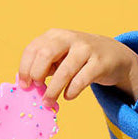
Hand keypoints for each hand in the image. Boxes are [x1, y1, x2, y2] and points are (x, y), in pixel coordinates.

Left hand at [17, 29, 137, 104]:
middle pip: (45, 54)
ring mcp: (86, 49)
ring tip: (48, 102)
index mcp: (55, 35)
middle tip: (36, 89)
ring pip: (64, 71)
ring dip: (53, 90)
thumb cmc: (78, 59)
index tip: (24, 85)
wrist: (113, 55)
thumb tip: (25, 84)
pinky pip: (81, 80)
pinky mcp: (99, 63)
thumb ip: (44, 66)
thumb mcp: (60, 57)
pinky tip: (68, 96)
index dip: (25, 68)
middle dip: (37, 74)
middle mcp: (69, 38)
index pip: (33, 49)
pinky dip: (71, 91)